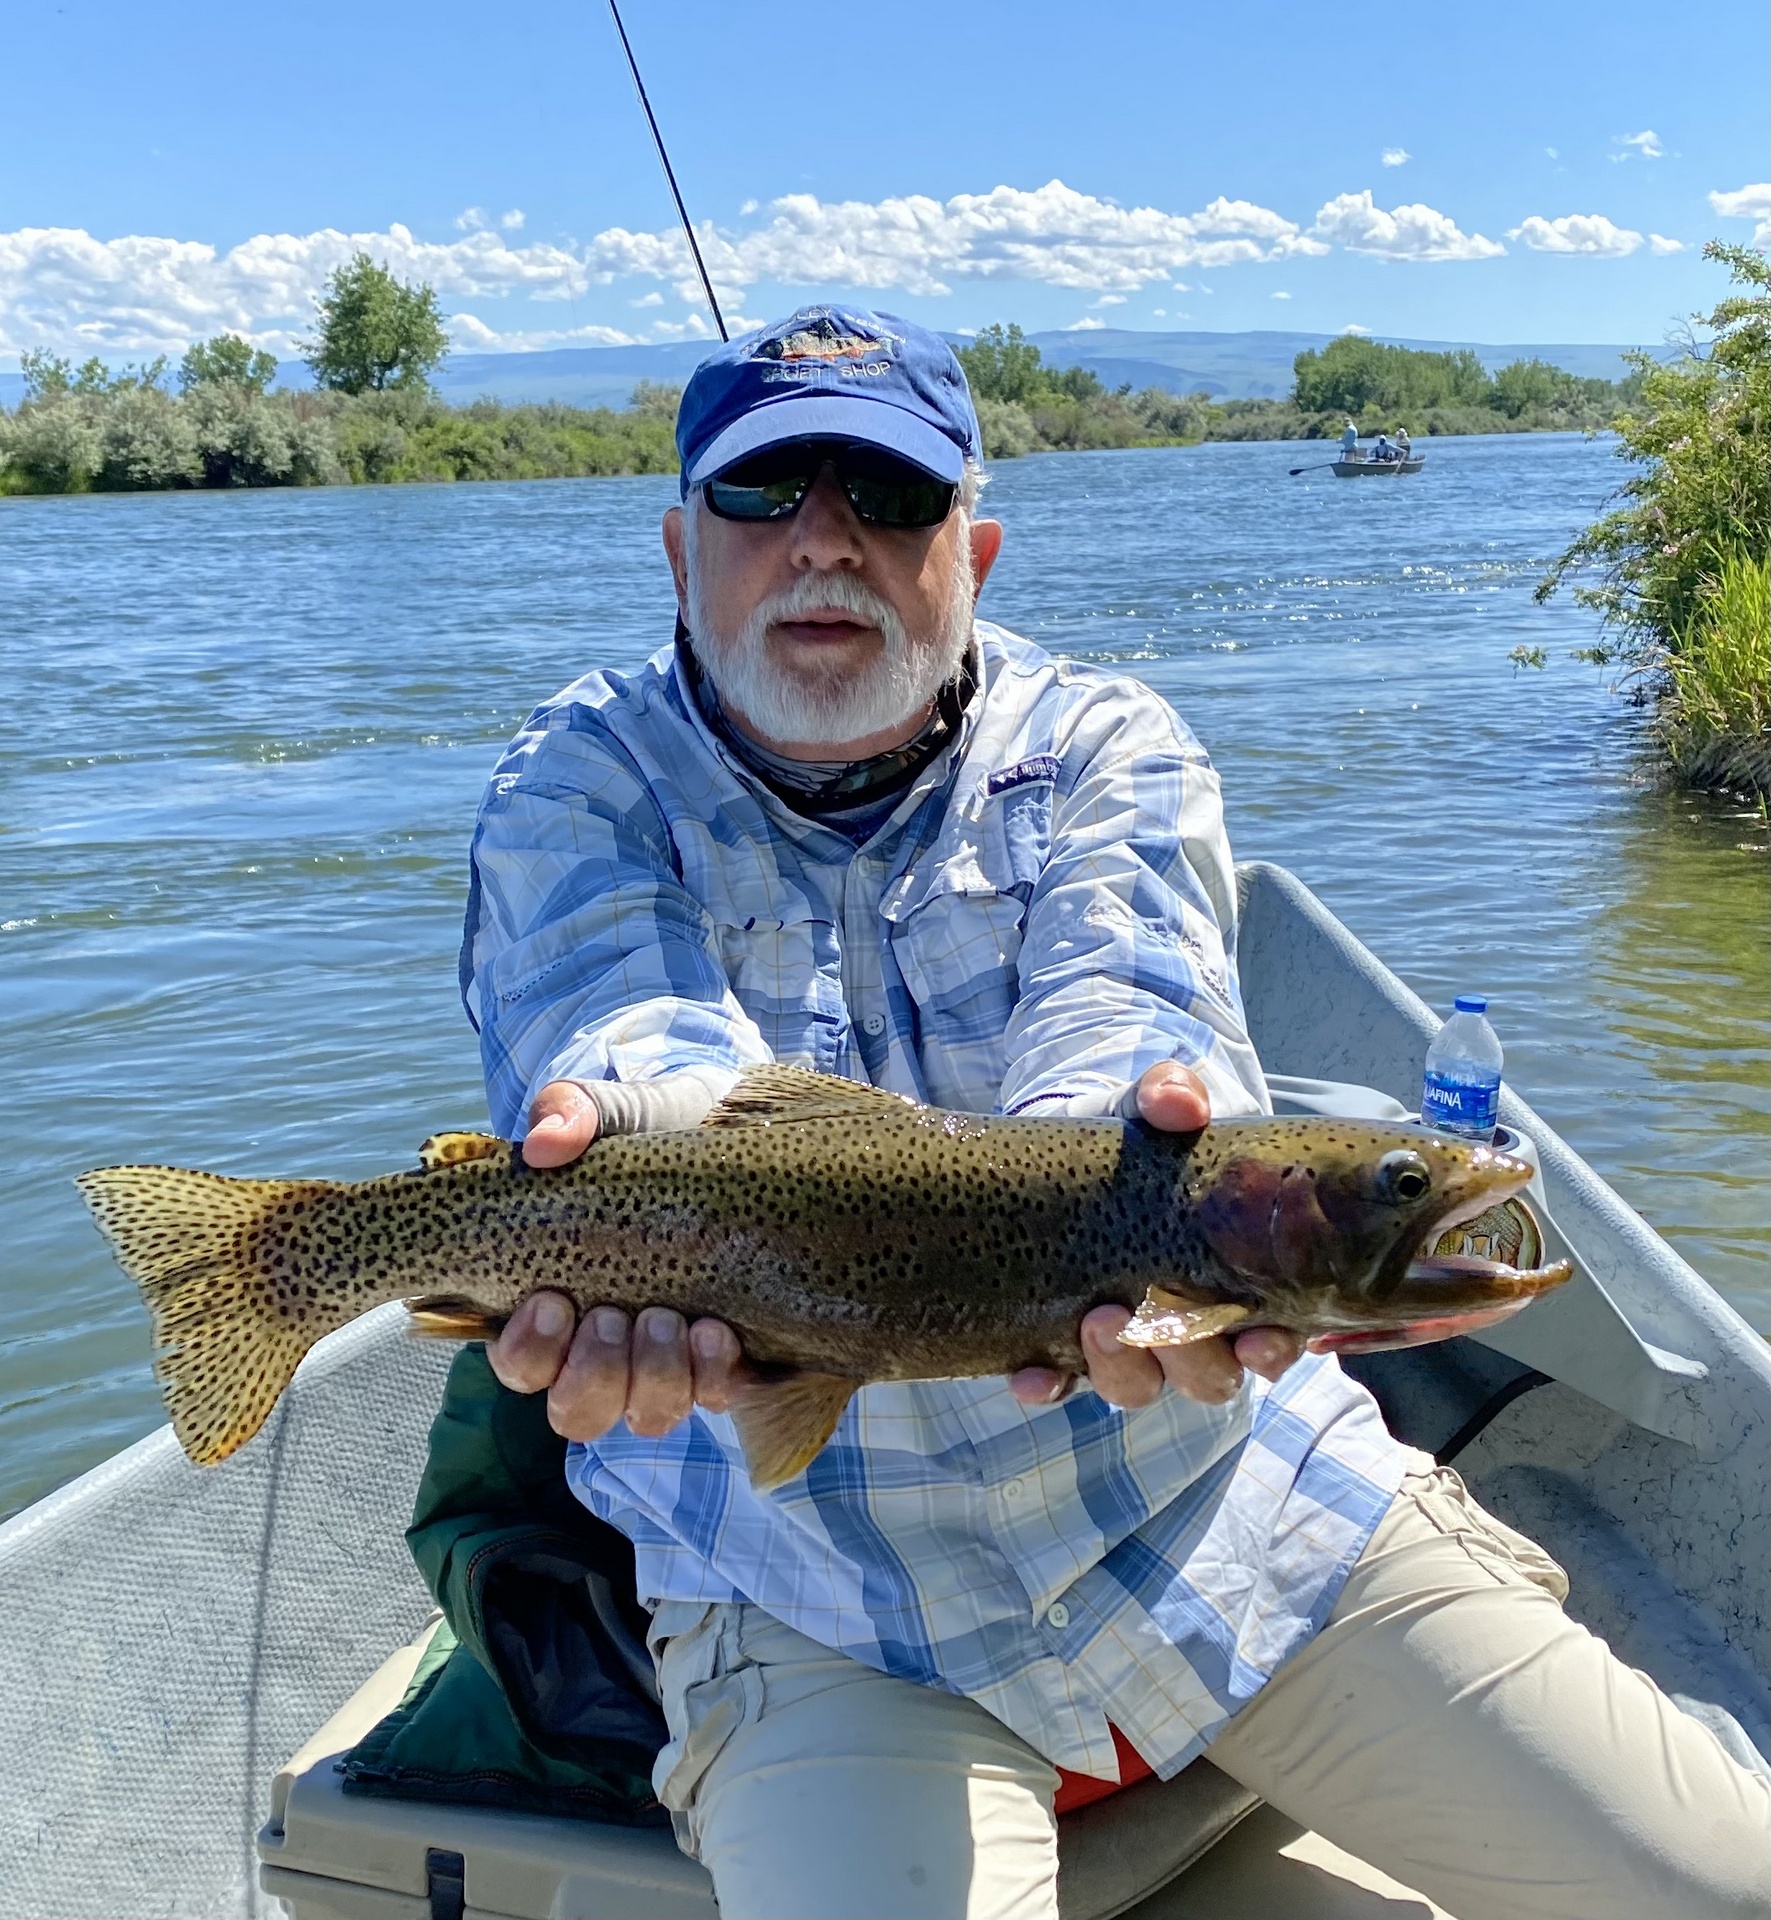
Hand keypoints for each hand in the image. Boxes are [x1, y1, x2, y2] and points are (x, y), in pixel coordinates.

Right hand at [490, 1079, 749, 1439]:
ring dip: (654, 1378)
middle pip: (575, 1410)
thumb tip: (545, 1142)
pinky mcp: (725, 1358)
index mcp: (557, 1300)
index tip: (551, 1299)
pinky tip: (719, 1332)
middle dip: (593, 1373)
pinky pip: (715, 1397)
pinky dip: (713, 1375)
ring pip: (645, 1414)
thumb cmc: (658, 1129)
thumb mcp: (616, 1110)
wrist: (740, 1129)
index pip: (520, 1362)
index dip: (528, 1350)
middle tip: (614, 1314)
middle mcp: (607, 1346)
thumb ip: (570, 1112)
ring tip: (670, 1319)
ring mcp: (667, 1359)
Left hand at [1009, 1062, 1304, 1409]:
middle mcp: (1187, 1329)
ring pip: (1138, 1386)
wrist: (1069, 1150)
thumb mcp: (1152, 1110)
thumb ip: (1170, 1098)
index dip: (1271, 1351)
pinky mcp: (1062, 1344)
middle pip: (1208, 1377)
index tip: (1258, 1340)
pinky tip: (1034, 1377)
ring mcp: (1126, 1343)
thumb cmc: (1137, 1140)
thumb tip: (1179, 1103)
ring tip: (1096, 1322)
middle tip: (1149, 1318)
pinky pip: (1059, 1383)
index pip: (1270, 1340)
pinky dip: (1048, 1386)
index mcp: (1233, 1283)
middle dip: (1188, 1361)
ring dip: (1121, 1368)